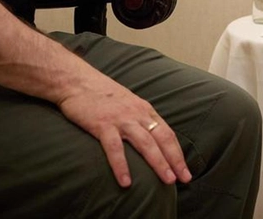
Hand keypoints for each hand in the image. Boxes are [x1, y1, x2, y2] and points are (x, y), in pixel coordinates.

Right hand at [57, 76, 191, 187]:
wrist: (77, 81)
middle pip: (162, 139)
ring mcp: (121, 119)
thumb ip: (139, 119)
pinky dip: (121, 166)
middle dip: (175, 160)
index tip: (185, 171)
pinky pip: (115, 148)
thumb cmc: (101, 94)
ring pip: (145, 143)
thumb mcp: (127, 104)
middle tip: (184, 178)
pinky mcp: (102, 125)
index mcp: (145, 110)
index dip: (178, 153)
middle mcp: (137, 114)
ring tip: (167, 180)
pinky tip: (126, 182)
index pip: (167, 134)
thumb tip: (150, 139)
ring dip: (158, 163)